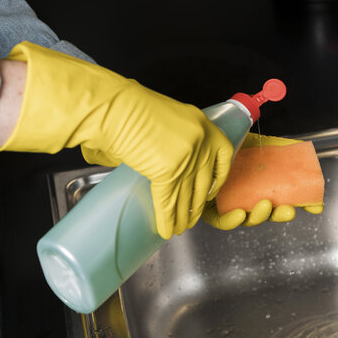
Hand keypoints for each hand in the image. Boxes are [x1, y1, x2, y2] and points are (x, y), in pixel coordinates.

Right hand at [0, 42, 232, 238]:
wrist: (114, 107)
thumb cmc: (127, 105)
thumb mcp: (162, 118)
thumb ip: (170, 140)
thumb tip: (158, 159)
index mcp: (201, 124)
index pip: (223, 155)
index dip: (219, 177)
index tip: (213, 189)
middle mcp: (200, 142)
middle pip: (204, 181)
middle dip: (197, 203)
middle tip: (192, 216)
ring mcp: (187, 158)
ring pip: (188, 196)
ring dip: (183, 216)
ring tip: (180, 229)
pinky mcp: (168, 173)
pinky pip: (169, 203)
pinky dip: (166, 220)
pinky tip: (166, 231)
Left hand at [201, 133, 322, 230]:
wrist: (217, 130)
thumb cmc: (242, 140)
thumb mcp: (272, 147)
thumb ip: (294, 159)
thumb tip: (315, 173)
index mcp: (263, 188)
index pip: (281, 204)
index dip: (297, 207)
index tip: (312, 207)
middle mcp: (247, 197)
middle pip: (265, 214)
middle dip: (278, 215)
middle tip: (288, 209)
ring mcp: (229, 203)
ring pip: (245, 219)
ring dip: (258, 217)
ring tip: (265, 205)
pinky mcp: (209, 206)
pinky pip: (220, 220)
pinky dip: (231, 220)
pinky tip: (239, 214)